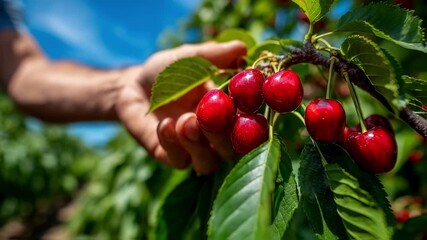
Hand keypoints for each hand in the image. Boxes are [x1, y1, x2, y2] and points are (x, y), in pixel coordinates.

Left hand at [115, 41, 246, 174]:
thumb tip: (241, 48)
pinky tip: (165, 124)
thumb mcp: (190, 58)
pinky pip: (178, 160)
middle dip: (223, 136)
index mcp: (229, 113)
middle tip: (208, 118)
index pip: (250, 124)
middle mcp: (216, 137)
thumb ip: (214, 56)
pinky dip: (173, 143)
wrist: (134, 85)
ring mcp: (194, 150)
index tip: (245, 104)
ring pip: (209, 163)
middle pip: (233, 150)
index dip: (252, 119)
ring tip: (186, 121)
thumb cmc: (169, 71)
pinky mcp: (171, 157)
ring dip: (199, 145)